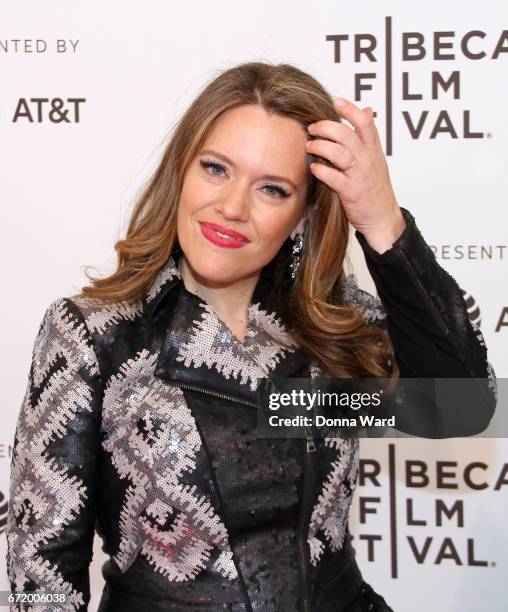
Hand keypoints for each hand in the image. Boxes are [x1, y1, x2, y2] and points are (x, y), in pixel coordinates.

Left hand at [305, 97, 405, 253]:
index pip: (365, 122)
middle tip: (312, 128)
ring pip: (338, 153)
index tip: (335, 102)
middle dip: (325, 127)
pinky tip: (314, 167)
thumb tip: (366, 110)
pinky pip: (334, 177)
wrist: (383, 218)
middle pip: (345, 134)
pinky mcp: (352, 192)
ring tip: (309, 146)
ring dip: (320, 146)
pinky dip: (322, 171)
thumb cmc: (375, 188)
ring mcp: (360, 176)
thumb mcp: (377, 158)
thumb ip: (369, 136)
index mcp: (373, 150)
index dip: (350, 109)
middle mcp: (367, 159)